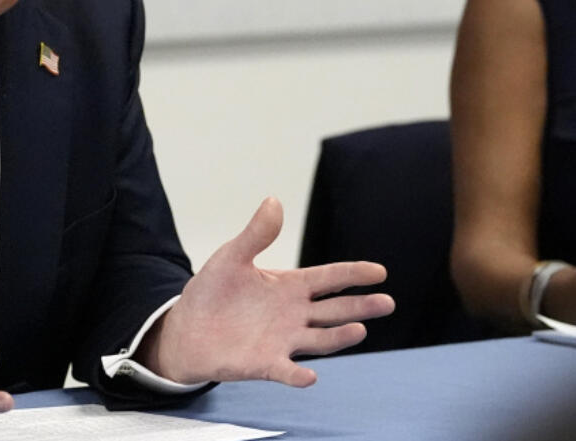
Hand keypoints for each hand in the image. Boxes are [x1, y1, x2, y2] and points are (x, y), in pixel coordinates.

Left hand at [140, 197, 393, 386]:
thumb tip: (274, 200)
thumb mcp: (232, 257)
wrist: (188, 328)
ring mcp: (283, 340)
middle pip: (335, 310)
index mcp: (289, 286)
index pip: (329, 278)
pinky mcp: (266, 364)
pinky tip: (310, 376)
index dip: (353, 274)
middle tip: (387, 302)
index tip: (379, 271)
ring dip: (339, 337)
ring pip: (320, 339)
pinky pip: (286, 370)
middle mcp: (294, 314)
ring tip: (360, 329)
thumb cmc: (213, 292)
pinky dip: (298, 374)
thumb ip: (256, 234)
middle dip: (360, 306)